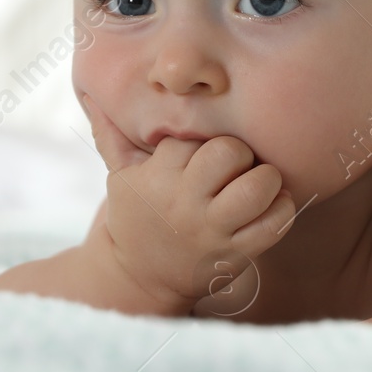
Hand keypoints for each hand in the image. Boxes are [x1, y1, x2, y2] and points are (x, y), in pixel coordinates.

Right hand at [81, 93, 296, 314]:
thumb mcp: (119, 177)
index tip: (201, 156)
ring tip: (260, 182)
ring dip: (267, 179)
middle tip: (236, 166)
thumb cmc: (135, 217)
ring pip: (257, 187)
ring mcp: (212, 229)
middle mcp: (185, 201)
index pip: (194, 137)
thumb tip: (90, 93)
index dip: (204, 141)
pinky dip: (282, 209)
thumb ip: (110, 134)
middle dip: (240, 154)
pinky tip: (272, 205)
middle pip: (229, 152)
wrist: (138, 279)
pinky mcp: (235, 253)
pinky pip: (273, 223)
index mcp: (157, 176)